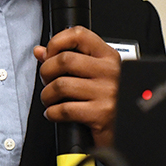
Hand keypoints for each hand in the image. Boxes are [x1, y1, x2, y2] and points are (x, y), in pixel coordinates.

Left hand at [33, 26, 121, 148]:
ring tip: (50, 100)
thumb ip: (67, 59)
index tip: (49, 54)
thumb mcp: (93, 74)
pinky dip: (53, 113)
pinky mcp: (102, 114)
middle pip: (65, 59)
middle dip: (46, 71)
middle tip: (47, 81)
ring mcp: (107, 92)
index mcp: (108, 57)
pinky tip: (55, 113)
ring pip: (61, 84)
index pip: (79, 35)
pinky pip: (65, 109)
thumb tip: (41, 52)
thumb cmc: (107, 101)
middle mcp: (110, 71)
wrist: (124, 130)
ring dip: (47, 95)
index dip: (57, 42)